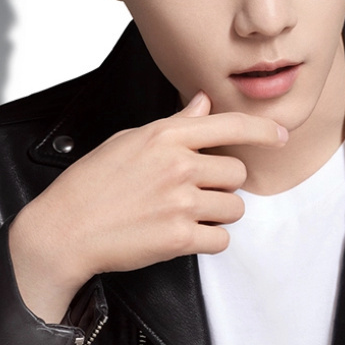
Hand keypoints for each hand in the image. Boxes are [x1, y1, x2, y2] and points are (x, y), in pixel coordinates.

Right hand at [8, 90, 285, 321]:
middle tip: (194, 191)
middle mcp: (178, 166)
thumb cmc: (92, 184)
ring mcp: (181, 202)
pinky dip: (210, 240)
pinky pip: (221, 239)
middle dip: (223, 184)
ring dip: (219, 214)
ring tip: (187, 214)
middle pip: (237, 173)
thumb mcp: (129, 140)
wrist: (63, 231)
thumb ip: (174, 124)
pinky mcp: (179, 238)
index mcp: (166, 137)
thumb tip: (203, 104)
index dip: (262, 130)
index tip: (281, 135)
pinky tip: (185, 235)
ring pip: (234, 207)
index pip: (229, 125)